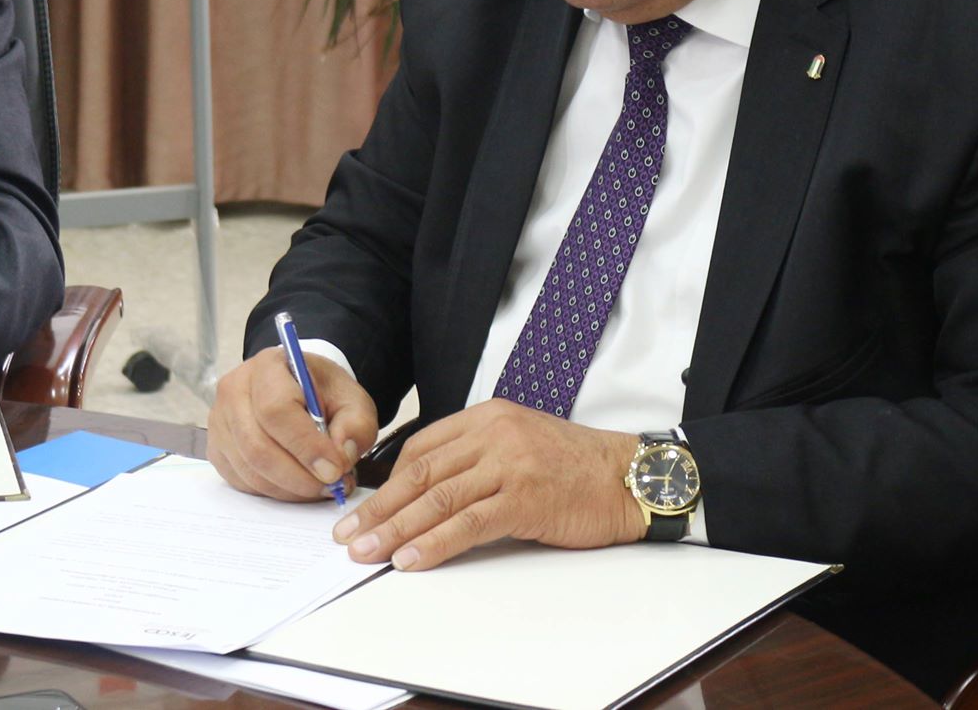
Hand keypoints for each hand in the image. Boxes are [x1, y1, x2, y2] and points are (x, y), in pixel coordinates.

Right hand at [208, 346, 376, 500]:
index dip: (306, 446)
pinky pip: (242, 482)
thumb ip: (356, 425)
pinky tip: (298, 484)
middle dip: (300, 477)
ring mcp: (220, 421)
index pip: (276, 410)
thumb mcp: (353, 400)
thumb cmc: (323, 393)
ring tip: (321, 487)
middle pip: (257, 446)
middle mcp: (234, 390)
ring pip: (250, 470)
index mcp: (268, 367)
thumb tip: (340, 456)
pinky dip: (275, 492)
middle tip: (332, 487)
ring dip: (290, 489)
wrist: (298, 390)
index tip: (334, 470)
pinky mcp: (217, 449)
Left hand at [331, 398, 644, 569]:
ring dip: (395, 530)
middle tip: (346, 534)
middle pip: (419, 474)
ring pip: (436, 500)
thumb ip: (476, 457)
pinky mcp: (525, 498)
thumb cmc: (574, 466)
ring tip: (366, 552)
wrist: (631, 476)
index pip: (420, 449)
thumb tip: (426, 492)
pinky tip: (411, 559)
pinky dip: (434, 543)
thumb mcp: (519, 444)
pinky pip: (468, 524)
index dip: (387, 483)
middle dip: (378, 508)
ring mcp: (508, 464)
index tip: (365, 509)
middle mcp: (492, 434)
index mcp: (486, 417)